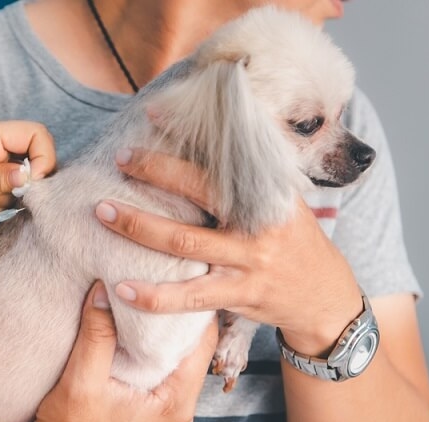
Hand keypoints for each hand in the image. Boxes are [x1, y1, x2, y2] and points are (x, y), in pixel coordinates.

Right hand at [17, 281, 216, 421]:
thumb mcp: (80, 382)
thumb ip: (96, 334)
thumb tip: (103, 290)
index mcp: (175, 406)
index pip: (202, 344)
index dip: (192, 310)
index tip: (182, 280)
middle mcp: (180, 418)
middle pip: (192, 356)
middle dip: (178, 322)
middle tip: (166, 286)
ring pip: (178, 370)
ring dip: (166, 343)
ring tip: (152, 309)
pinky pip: (164, 385)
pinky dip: (155, 362)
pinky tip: (138, 344)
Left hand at [96, 149, 363, 355]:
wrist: (325, 297)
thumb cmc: (295, 242)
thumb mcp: (285, 201)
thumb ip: (252, 177)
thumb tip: (214, 138)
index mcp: (269, 193)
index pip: (224, 156)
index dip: (187, 136)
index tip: (153, 116)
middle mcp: (260, 223)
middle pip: (200, 192)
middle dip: (155, 172)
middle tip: (118, 160)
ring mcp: (249, 261)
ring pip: (186, 243)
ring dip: (140, 228)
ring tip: (103, 214)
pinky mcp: (240, 295)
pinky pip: (190, 296)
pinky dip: (155, 295)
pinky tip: (122, 288)